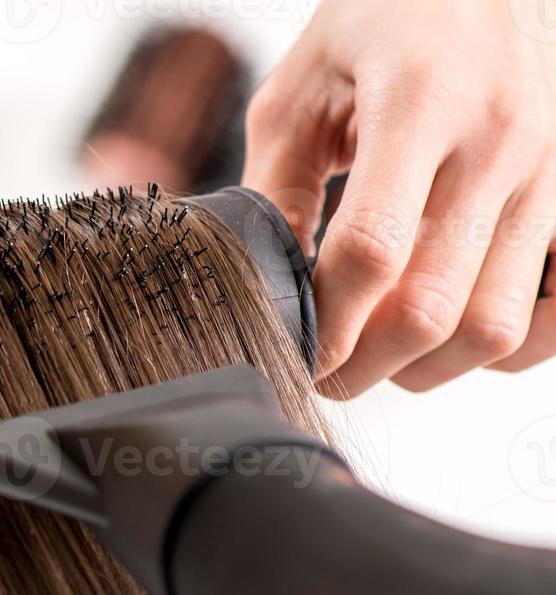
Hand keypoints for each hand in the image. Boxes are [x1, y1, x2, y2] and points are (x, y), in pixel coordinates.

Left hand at [243, 0, 555, 397]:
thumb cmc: (388, 20)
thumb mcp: (303, 85)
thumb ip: (274, 187)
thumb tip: (257, 285)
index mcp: (419, 103)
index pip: (371, 251)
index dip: (324, 323)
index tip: (292, 349)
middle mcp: (500, 141)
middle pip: (433, 309)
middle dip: (363, 364)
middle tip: (326, 370)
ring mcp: (554, 172)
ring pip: (497, 328)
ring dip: (428, 367)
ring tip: (381, 354)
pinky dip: (501, 347)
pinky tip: (450, 331)